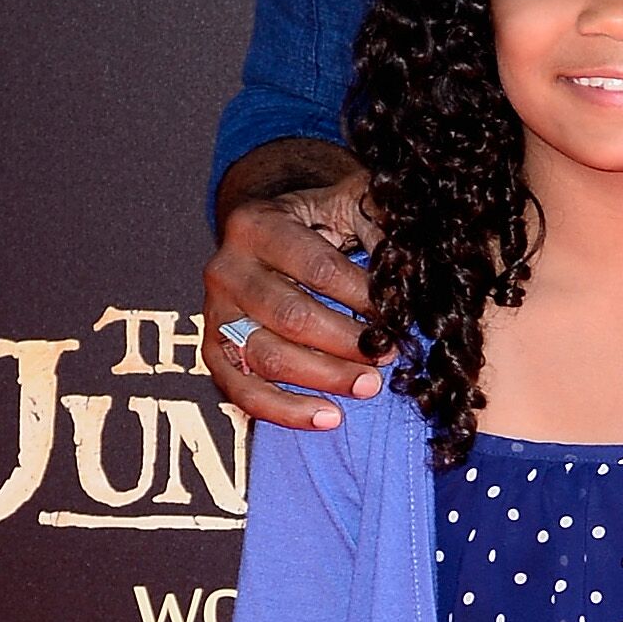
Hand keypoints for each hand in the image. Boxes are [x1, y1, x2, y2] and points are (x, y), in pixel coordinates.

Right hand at [205, 145, 380, 430]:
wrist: (266, 229)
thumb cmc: (318, 219)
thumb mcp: (347, 202)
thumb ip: (377, 223)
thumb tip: (408, 269)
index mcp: (257, 224)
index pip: (317, 267)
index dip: (361, 295)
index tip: (396, 314)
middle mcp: (226, 268)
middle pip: (290, 316)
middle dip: (346, 342)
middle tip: (387, 357)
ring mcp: (215, 312)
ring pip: (266, 356)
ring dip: (324, 378)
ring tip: (369, 386)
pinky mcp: (214, 350)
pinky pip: (242, 390)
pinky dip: (285, 410)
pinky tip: (328, 418)